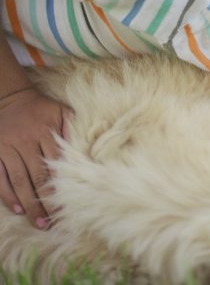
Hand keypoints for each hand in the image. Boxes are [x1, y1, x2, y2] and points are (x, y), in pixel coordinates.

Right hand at [0, 86, 70, 228]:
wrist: (10, 97)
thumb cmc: (42, 109)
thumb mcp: (62, 112)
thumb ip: (74, 129)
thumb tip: (89, 151)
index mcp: (46, 133)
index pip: (56, 165)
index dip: (62, 187)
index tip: (70, 205)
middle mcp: (26, 142)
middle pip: (38, 177)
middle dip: (45, 201)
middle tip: (53, 223)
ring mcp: (8, 148)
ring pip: (19, 180)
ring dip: (28, 203)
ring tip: (38, 222)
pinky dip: (7, 194)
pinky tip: (17, 209)